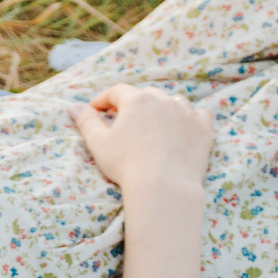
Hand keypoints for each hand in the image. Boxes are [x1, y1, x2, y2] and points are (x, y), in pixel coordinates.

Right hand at [68, 84, 211, 196]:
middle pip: (146, 95)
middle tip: (124, 120)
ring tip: (155, 124)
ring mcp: (186, 113)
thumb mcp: (99, 143)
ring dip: (162, 109)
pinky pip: (200, 114)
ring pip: (173, 102)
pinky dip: (190, 118)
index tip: (95, 110)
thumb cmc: (127, 164)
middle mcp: (163, 100)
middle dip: (133, 104)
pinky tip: (184, 127)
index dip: (103, 100)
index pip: (116, 92)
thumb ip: (86, 122)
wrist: (165, 185)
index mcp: (137, 100)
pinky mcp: (203, 129)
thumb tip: (74, 108)